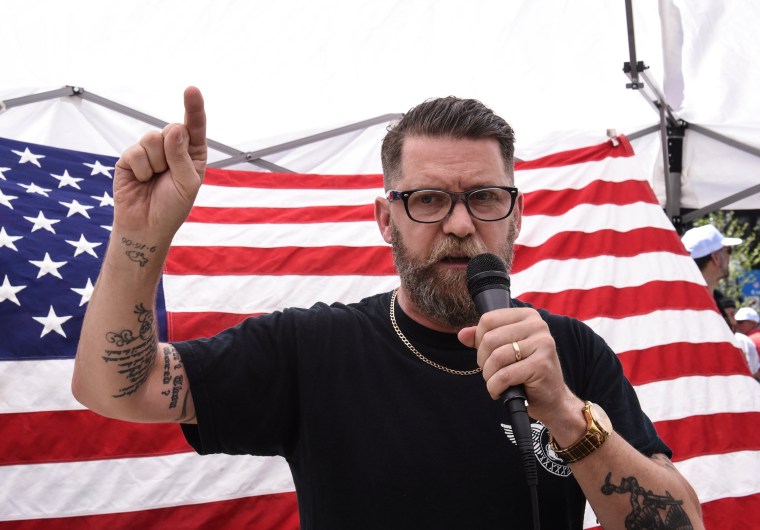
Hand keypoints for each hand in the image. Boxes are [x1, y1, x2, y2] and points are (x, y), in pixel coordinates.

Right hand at [113, 87, 206, 242]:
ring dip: (156, 163)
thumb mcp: (187, 184)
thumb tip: (173, 128)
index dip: (193, 107)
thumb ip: (182, 156)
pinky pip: (136, 151)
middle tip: (169, 173)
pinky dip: (141, 169)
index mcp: (192, 153)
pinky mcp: (130, 158)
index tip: (191, 89)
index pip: (194, 126)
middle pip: (172, 128)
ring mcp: (150, 152)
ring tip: (155, 179)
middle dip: (172, 151)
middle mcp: (172, 149)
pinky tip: (141, 181)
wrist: (146, 226)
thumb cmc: (172, 207)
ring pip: (152, 138)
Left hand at [458, 307, 577, 424]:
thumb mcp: (504, 350)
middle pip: (489, 339)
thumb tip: (462, 334)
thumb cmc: (525, 371)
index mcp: (528, 315)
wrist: (551, 399)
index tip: (487, 354)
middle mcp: (538, 325)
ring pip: (496, 358)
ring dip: (489, 376)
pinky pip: (504, 375)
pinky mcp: (542, 365)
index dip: (479, 340)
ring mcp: (543, 344)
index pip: (488, 319)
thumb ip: (482, 338)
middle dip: (483, 361)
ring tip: (496, 382)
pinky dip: (495, 387)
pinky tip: (500, 391)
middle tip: (491, 372)